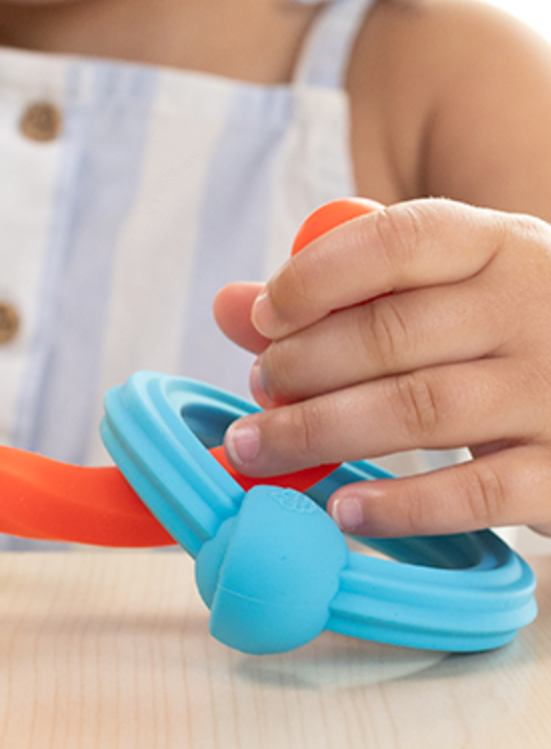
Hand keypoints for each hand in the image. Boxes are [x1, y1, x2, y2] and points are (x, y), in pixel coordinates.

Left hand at [213, 199, 550, 537]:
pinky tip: (342, 509)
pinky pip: (473, 493)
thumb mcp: (437, 293)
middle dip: (300, 367)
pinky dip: (398, 506)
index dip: (315, 277)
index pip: (398, 238)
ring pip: (417, 410)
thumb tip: (229, 306)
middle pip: (390, 334)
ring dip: (319, 432)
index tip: (264, 318)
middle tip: (259, 391)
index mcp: (498, 246)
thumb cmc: (500, 335)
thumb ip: (336, 295)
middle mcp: (533, 307)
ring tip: (260, 448)